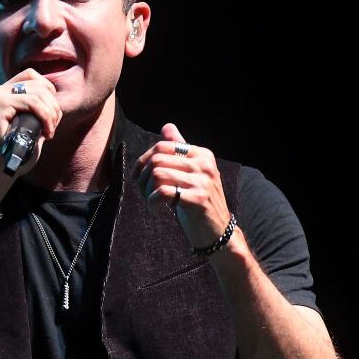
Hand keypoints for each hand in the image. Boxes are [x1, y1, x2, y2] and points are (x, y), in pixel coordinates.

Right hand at [0, 69, 62, 184]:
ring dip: (51, 112)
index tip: (52, 115)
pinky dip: (45, 116)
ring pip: (37, 92)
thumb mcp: (27, 125)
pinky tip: (47, 132)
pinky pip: (31, 102)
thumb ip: (37, 110)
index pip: (31, 76)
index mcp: (1, 92)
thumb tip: (55, 98)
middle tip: (52, 126)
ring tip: (50, 130)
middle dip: (53, 104)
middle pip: (37, 82)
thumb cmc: (13, 151)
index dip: (48, 91)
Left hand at [135, 123, 231, 248]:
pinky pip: (163, 192)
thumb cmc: (198, 203)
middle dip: (142, 177)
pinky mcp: (198, 199)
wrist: (217, 232)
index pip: (162, 145)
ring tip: (151, 201)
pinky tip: (155, 208)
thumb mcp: (190, 173)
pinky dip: (152, 200)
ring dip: (146, 190)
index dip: (143, 161)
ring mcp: (202, 181)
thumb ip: (180, 150)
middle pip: (156, 158)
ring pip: (157, 174)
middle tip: (145, 192)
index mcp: (201, 153)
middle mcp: (204, 163)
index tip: (140, 178)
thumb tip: (167, 126)